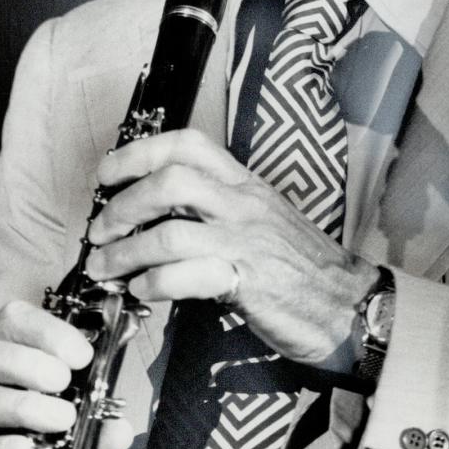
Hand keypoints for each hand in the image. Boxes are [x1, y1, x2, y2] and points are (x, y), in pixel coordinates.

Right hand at [0, 300, 132, 448]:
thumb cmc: (3, 429)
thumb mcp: (44, 414)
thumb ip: (84, 419)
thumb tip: (119, 430)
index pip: (9, 321)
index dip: (46, 330)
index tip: (81, 353)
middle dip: (24, 361)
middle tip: (63, 380)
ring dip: (21, 406)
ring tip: (59, 417)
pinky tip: (22, 447)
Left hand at [86, 128, 378, 371]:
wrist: (348, 304)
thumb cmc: (300, 264)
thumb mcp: (260, 218)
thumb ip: (216, 207)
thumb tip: (156, 212)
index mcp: (244, 183)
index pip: (187, 145)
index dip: (138, 153)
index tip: (107, 174)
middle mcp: (244, 203)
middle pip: (170, 181)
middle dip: (123, 204)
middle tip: (100, 230)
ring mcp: (246, 241)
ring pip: (169, 232)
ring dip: (124, 252)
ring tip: (106, 268)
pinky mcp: (247, 282)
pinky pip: (186, 276)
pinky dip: (153, 283)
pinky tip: (141, 291)